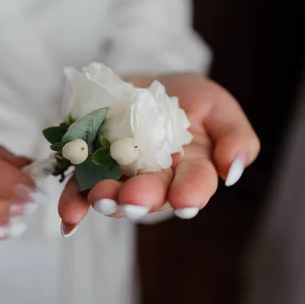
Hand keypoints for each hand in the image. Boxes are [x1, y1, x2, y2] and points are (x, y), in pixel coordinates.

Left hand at [58, 74, 259, 234]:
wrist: (144, 87)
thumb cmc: (188, 99)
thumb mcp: (218, 106)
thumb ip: (235, 136)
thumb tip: (234, 170)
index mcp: (192, 169)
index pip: (195, 183)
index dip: (191, 193)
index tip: (184, 201)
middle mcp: (158, 180)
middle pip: (152, 193)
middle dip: (141, 198)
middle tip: (131, 199)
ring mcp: (124, 176)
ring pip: (116, 194)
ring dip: (106, 199)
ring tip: (98, 197)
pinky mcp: (93, 168)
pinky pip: (81, 187)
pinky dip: (74, 202)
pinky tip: (69, 216)